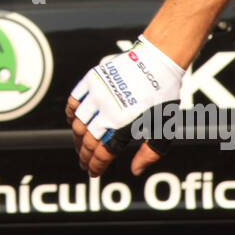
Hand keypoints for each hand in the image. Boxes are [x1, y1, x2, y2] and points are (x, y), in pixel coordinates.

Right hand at [65, 37, 183, 177]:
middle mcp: (107, 112)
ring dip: (77, 138)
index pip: (102, 153)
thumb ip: (150, 153)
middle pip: (88, 141)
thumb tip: (135, 171)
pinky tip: (73, 121)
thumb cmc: (162, 96)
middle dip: (84, 156)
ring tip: (80, 145)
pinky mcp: (92, 81)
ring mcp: (97, 96)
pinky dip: (71, 113)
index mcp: (124, 126)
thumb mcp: (163, 128)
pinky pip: (74, 101)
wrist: (157, 62)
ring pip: (78, 123)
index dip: (96, 165)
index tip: (93, 172)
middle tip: (84, 163)